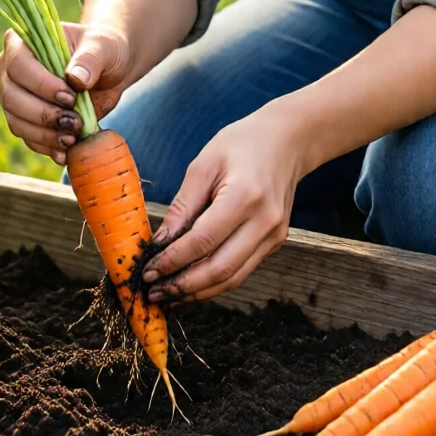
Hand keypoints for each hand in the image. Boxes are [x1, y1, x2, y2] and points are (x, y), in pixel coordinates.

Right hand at [0, 22, 133, 164]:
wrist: (109, 70)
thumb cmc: (102, 49)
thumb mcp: (103, 45)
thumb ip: (90, 58)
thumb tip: (76, 78)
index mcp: (22, 41)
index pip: (18, 65)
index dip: (41, 85)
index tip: (71, 97)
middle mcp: (10, 69)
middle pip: (12, 97)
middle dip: (44, 115)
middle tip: (75, 122)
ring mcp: (14, 96)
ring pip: (17, 121)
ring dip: (45, 135)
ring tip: (73, 137)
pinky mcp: (25, 119)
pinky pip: (27, 137)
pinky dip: (46, 147)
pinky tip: (66, 151)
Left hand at [141, 109, 302, 303]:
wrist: (287, 141)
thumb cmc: (242, 144)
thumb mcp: (204, 165)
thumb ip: (182, 206)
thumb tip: (159, 243)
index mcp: (244, 196)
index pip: (202, 241)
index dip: (172, 261)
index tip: (148, 270)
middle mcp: (264, 221)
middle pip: (220, 269)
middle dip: (183, 285)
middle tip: (154, 292)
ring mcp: (274, 235)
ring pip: (232, 278)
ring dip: (198, 291)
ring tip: (169, 295)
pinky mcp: (275, 242)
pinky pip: (242, 270)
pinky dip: (215, 281)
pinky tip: (192, 282)